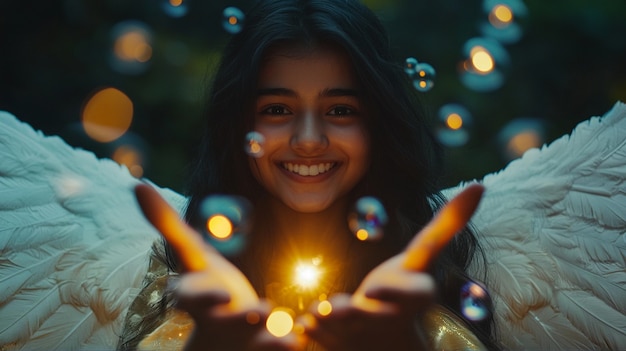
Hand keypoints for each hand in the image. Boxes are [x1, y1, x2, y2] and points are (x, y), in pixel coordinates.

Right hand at [135, 184, 300, 350]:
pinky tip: (297, 339)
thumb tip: (137, 184)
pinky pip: (270, 349)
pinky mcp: (257, 348)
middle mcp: (213, 320)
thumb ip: (167, 224)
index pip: (190, 298)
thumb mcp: (192, 254)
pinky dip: (282, 345)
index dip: (203, 297)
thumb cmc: (209, 285)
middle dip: (237, 318)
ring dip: (265, 331)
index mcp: (196, 297)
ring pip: (248, 338)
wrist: (224, 338)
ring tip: (279, 318)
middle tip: (260, 311)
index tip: (221, 295)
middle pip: (221, 323)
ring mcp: (235, 338)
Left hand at [303, 183, 484, 350]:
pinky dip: (311, 338)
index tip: (377, 286)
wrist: (386, 340)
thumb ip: (446, 226)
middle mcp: (393, 319)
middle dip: (354, 313)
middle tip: (333, 306)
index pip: (415, 295)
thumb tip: (481, 184)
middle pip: (374, 318)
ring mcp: (370, 337)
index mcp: (415, 297)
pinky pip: (325, 346)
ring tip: (311, 317)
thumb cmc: (402, 289)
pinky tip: (299, 330)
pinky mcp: (347, 350)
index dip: (397, 291)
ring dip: (326, 325)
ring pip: (345, 333)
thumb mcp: (421, 258)